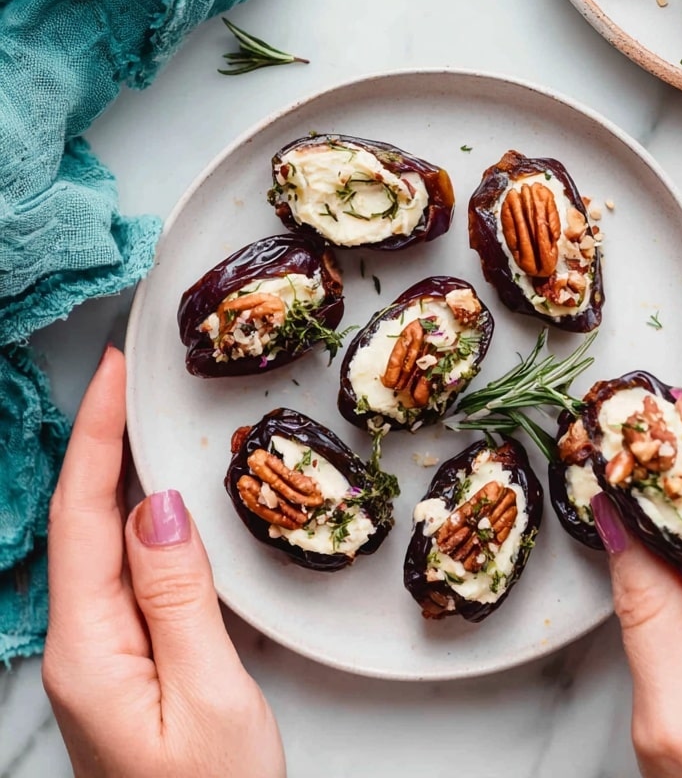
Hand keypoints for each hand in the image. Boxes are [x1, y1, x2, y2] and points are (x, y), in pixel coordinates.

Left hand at [42, 346, 285, 777]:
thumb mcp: (211, 698)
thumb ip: (178, 598)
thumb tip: (156, 506)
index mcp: (90, 650)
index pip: (82, 517)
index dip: (94, 436)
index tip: (113, 373)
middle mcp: (82, 647)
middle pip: (80, 521)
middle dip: (98, 440)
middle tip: (128, 376)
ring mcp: (100, 658)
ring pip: (101, 544)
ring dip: (116, 474)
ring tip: (140, 417)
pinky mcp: (125, 665)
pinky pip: (124, 573)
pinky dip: (138, 520)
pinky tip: (158, 501)